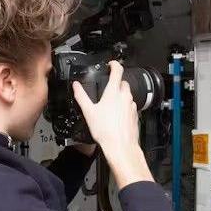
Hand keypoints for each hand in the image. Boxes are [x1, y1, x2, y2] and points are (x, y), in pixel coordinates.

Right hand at [72, 61, 152, 188]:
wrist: (121, 146)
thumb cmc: (105, 130)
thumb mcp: (88, 112)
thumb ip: (81, 96)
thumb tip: (75, 86)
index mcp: (113, 92)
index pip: (118, 70)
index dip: (114, 64)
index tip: (111, 64)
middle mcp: (125, 96)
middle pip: (123, 82)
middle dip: (116, 82)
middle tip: (108, 87)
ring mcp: (132, 105)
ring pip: (128, 94)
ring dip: (121, 95)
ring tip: (111, 104)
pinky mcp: (135, 114)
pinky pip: (131, 105)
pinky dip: (125, 106)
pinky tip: (117, 115)